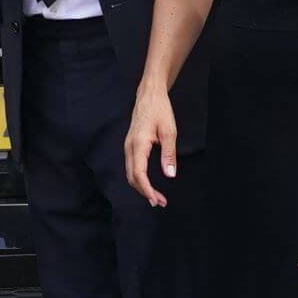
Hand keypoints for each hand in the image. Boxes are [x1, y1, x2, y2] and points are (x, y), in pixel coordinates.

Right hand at [124, 85, 177, 207]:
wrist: (149, 94)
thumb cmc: (160, 110)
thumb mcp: (169, 131)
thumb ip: (169, 154)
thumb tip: (170, 174)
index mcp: (138, 144)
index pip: (139, 173)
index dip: (147, 189)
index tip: (156, 200)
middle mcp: (129, 146)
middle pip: (132, 177)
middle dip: (145, 192)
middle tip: (161, 202)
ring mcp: (128, 145)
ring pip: (130, 173)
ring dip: (142, 186)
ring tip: (157, 196)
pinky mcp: (130, 144)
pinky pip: (131, 166)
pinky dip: (139, 178)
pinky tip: (149, 183)